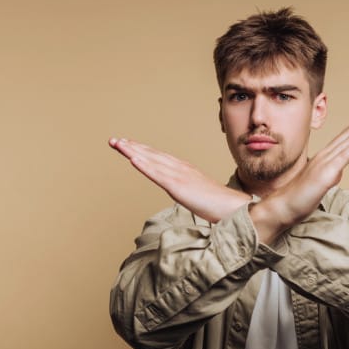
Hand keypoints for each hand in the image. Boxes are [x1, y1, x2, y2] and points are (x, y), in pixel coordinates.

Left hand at [109, 137, 250, 222]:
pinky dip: (144, 165)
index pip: (159, 158)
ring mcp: (179, 176)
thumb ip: (190, 193)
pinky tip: (132, 158)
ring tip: (117, 143)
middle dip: (132, 147)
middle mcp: (180, 169)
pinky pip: (157, 174)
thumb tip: (186, 196)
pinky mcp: (179, 186)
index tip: (127, 146)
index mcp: (184, 171)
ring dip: (132, 151)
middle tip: (114, 140)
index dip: (142, 151)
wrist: (235, 208)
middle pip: (152, 155)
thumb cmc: (220, 206)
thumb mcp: (199, 197)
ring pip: (151, 160)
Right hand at [251, 103, 348, 242]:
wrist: (281, 207)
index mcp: (325, 157)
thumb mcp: (319, 184)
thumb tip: (339, 172)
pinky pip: (345, 155)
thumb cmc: (298, 198)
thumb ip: (330, 175)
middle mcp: (326, 155)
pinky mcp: (326, 174)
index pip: (347, 137)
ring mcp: (326, 163)